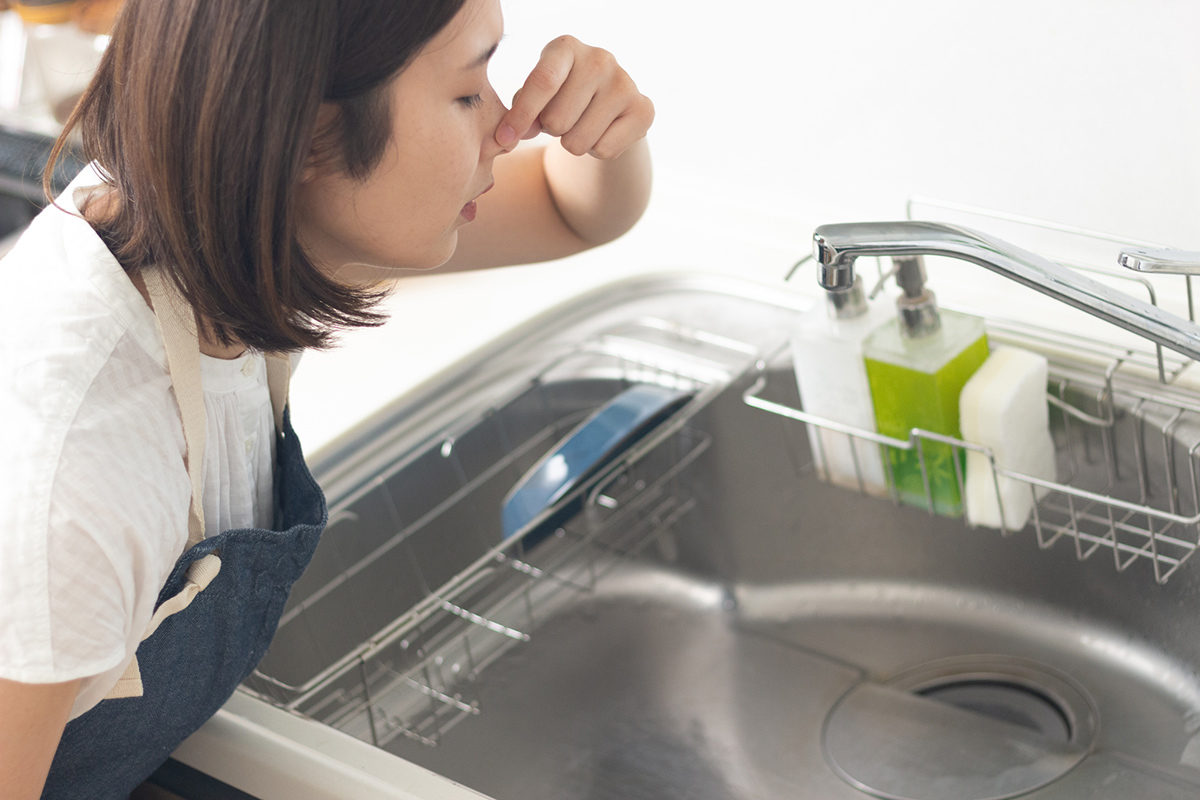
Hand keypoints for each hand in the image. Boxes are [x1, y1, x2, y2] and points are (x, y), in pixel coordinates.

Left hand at [496, 36, 653, 159]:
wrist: (608, 106)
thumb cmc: (561, 97)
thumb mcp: (536, 95)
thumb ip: (521, 110)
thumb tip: (511, 135)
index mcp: (566, 47)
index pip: (543, 82)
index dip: (521, 115)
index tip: (504, 138)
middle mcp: (600, 59)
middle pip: (557, 121)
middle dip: (552, 131)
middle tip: (564, 119)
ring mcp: (625, 83)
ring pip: (578, 142)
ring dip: (574, 143)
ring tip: (583, 125)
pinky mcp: (644, 109)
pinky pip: (603, 151)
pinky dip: (597, 150)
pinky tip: (603, 131)